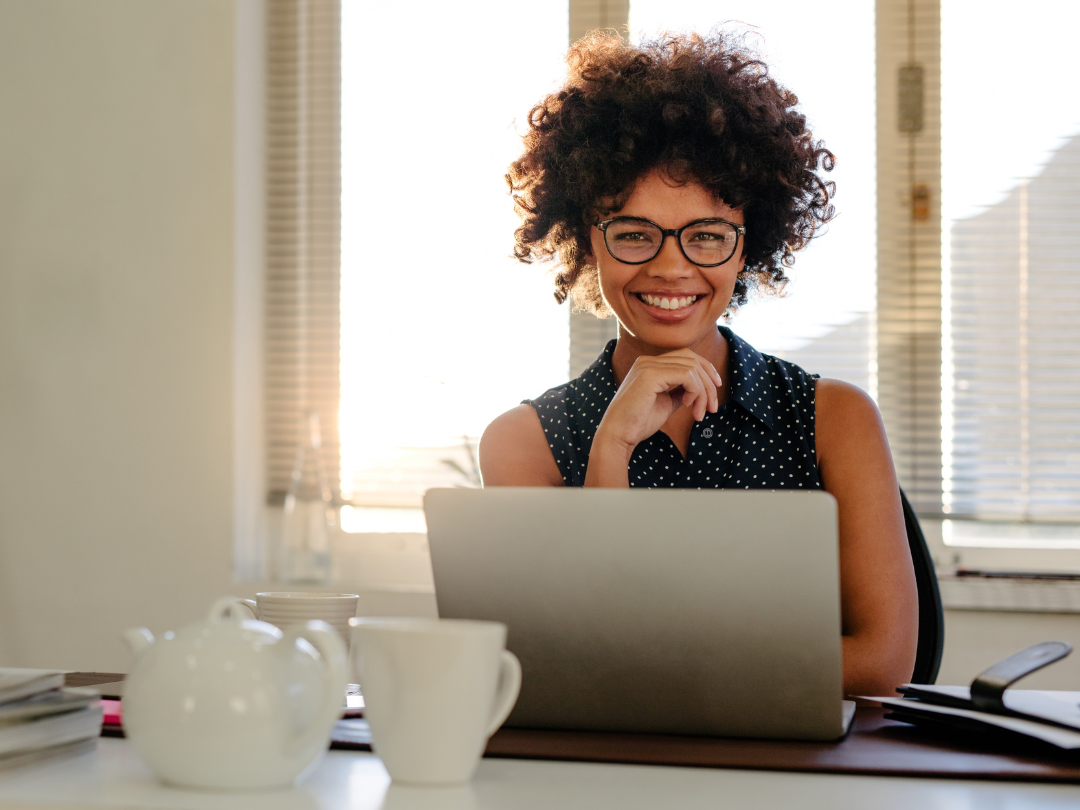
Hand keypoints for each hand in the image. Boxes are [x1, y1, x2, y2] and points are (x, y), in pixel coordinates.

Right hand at [594, 349, 721, 458]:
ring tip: (699, 414)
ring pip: (692, 368)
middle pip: (692, 359)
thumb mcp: (666, 403)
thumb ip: (680, 392)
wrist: (618, 435)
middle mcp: (648, 360)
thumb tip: (698, 389)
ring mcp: (648, 365)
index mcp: (649, 364)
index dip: (706, 370)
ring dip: (703, 393)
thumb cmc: (638, 423)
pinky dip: (694, 391)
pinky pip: (686, 376)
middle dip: (709, 382)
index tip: (715, 390)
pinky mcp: (650, 375)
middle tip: (713, 407)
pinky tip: (687, 406)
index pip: (686, 357)